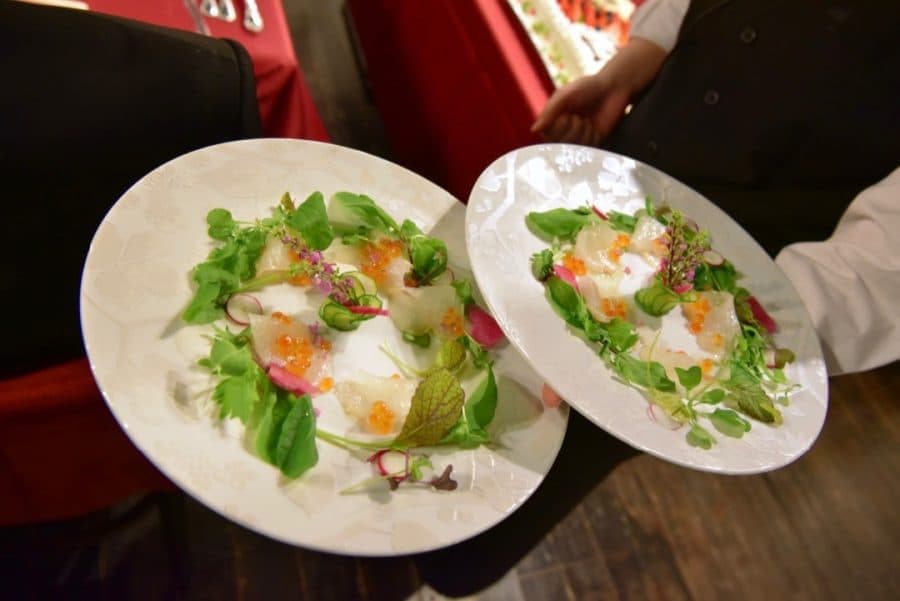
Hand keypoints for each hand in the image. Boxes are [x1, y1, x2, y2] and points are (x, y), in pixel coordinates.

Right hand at [531, 37, 667, 145]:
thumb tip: (534, 130)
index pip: (548, 136)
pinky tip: (596, 126)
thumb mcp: (565, 95)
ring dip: (584, 132)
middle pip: (561, 144)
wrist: (614, 88)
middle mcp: (561, 131)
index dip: (559, 126)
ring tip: (588, 120)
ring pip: (575, 148)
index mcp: (552, 119)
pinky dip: (594, 136)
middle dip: (574, 129)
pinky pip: (589, 149)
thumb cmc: (587, 87)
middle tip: (580, 117)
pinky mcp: (591, 143)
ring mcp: (577, 138)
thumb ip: (550, 112)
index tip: (568, 114)